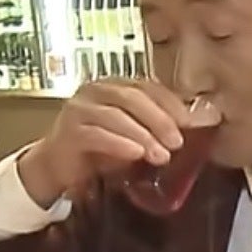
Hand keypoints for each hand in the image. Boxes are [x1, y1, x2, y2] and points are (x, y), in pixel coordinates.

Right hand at [14, 79, 195, 206]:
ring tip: (161, 155)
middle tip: (177, 141)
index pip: (147, 86)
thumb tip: (191, 126)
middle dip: (159, 119)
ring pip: (116, 115)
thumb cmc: (100, 148)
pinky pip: (97, 134)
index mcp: (114, 85)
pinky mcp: (68, 131)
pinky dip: (119, 144)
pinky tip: (135, 154)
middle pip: (132, 97)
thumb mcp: (133, 133)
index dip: (170, 103)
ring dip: (142, 136)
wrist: (59, 166)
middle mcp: (95, 90)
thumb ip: (154, 125)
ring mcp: (79, 109)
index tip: (189, 122)